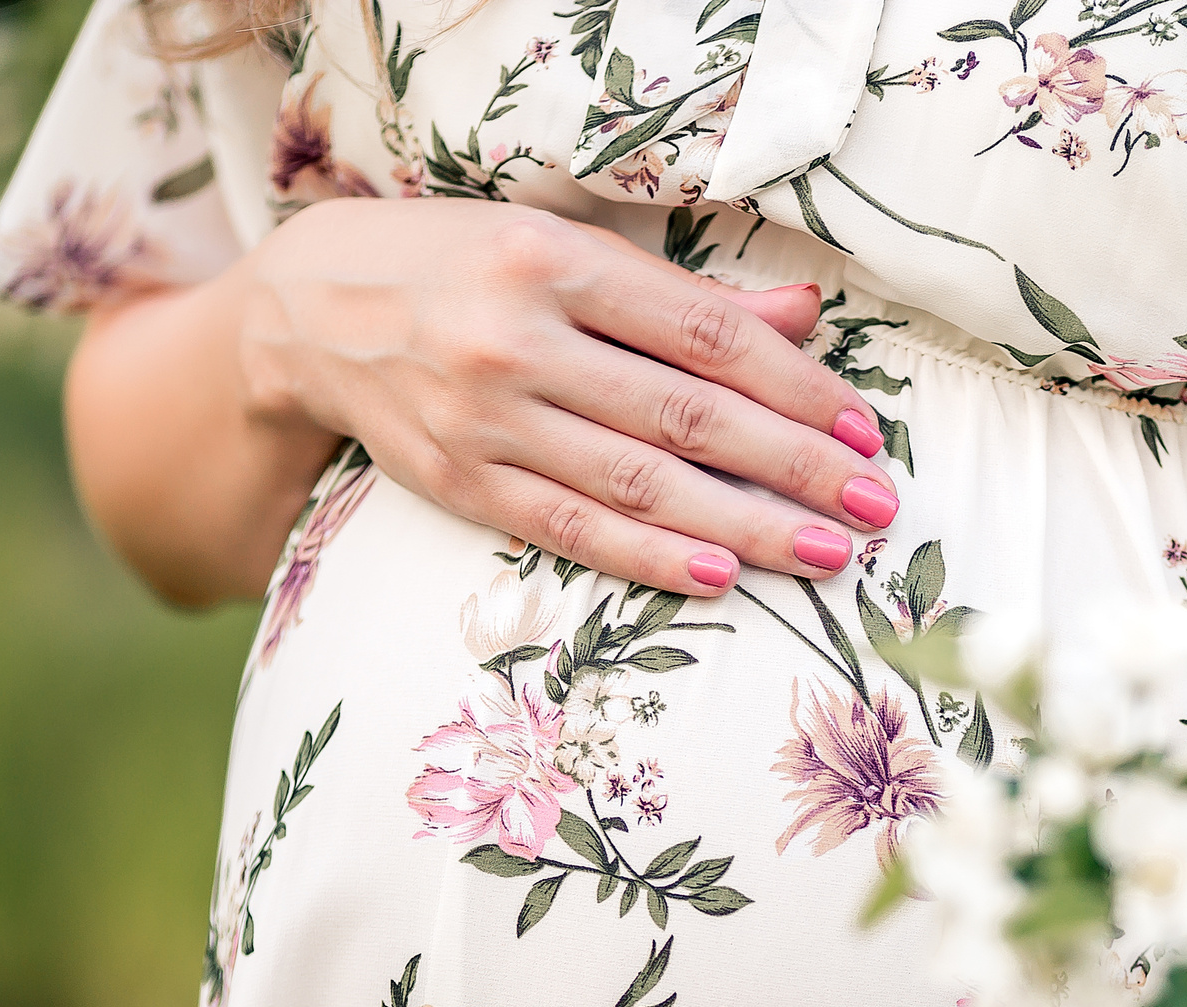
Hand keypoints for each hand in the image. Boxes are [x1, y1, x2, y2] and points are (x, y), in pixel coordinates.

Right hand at [238, 198, 897, 596]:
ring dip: (746, 524)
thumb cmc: (469, 269)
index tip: (861, 430)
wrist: (313, 307)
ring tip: (827, 550)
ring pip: (638, 484)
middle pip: (686, 416)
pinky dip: (649, 556)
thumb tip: (804, 314)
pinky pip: (572, 529)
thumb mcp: (568, 252)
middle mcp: (518, 339)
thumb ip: (684, 298)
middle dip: (793, 467)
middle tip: (874, 504)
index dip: (794, 388)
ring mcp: (484, 418)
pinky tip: (720, 574)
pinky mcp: (459, 481)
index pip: (705, 336)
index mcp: (557, 262)